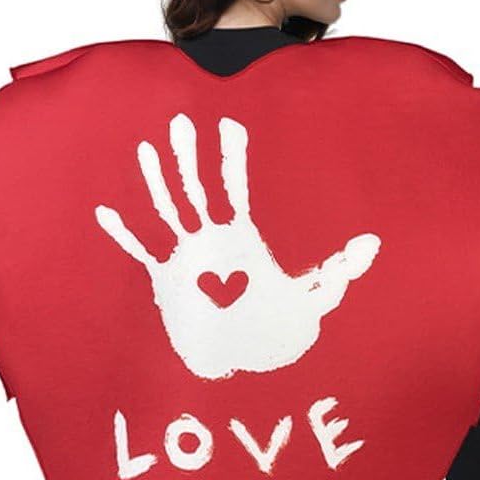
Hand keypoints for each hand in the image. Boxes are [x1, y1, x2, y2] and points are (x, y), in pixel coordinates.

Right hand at [94, 113, 380, 378]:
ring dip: (156, 181)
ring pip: (167, 210)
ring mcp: (186, 257)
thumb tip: (373, 243)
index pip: (236, 188)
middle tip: (180, 121)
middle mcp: (211, 240)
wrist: (245, 358)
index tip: (229, 123)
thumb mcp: (314, 299)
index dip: (232, 157)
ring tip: (145, 150)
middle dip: (188, 156)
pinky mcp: (166, 281)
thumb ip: (341, 270)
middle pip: (196, 188)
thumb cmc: (278, 328)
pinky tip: (106, 211)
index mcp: (242, 238)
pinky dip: (123, 233)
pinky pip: (140, 251)